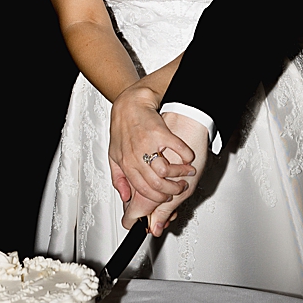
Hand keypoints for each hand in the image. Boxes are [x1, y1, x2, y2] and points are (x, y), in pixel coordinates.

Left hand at [108, 83, 196, 209]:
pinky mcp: (160, 133)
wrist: (130, 104)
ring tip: (187, 172)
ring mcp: (148, 144)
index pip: (143, 190)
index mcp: (126, 163)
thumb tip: (125, 197)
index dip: (157, 197)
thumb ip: (118, 177)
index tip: (166, 198)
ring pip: (166, 171)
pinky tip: (188, 158)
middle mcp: (135, 155)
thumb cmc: (123, 128)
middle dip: (173, 190)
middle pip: (157, 184)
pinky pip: (178, 150)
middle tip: (180, 186)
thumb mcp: (114, 155)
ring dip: (181, 174)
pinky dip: (187, 157)